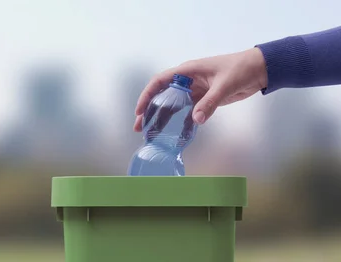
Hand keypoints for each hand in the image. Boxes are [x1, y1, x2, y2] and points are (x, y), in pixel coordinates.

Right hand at [134, 47, 267, 131]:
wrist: (260, 69)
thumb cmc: (241, 69)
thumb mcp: (224, 85)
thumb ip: (209, 103)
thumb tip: (196, 120)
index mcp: (188, 71)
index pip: (160, 82)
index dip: (147, 95)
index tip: (139, 111)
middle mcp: (187, 81)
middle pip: (163, 96)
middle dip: (149, 110)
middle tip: (139, 127)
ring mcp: (195, 91)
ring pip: (174, 106)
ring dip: (162, 119)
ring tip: (151, 133)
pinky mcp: (204, 100)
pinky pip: (189, 113)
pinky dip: (182, 124)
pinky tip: (176, 136)